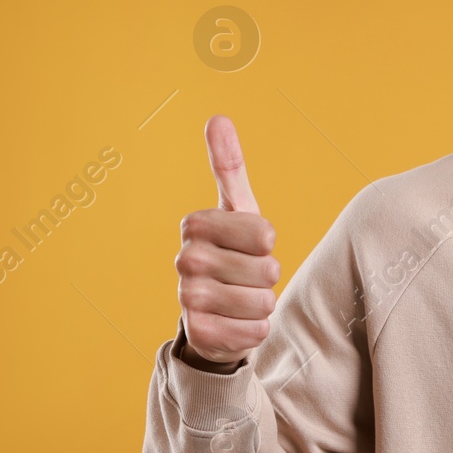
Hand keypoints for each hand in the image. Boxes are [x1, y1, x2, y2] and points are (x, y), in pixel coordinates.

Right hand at [175, 115, 280, 370]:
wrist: (212, 311)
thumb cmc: (233, 253)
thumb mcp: (237, 210)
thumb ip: (229, 165)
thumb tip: (217, 118)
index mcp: (196, 224)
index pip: (265, 234)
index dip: (267, 243)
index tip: (249, 245)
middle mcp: (185, 259)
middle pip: (267, 269)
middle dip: (267, 277)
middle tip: (245, 276)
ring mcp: (188, 299)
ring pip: (262, 302)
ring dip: (263, 304)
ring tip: (242, 299)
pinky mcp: (199, 334)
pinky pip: (255, 331)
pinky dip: (255, 330)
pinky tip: (235, 323)